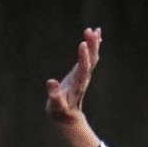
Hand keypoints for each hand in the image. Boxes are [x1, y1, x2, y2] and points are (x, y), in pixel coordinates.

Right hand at [46, 28, 102, 146]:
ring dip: (94, 44)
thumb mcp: (55, 106)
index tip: (83, 43)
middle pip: (91, 61)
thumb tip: (51, 82)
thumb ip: (54, 96)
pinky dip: (93, 46)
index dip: (84, 57)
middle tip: (90, 31)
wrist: (67, 116)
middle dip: (91, 46)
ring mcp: (84, 75)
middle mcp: (84, 78)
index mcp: (77, 84)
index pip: (83, 69)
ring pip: (92, 58)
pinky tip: (96, 35)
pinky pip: (90, 57)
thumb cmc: (59, 111)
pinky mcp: (82, 73)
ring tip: (94, 30)